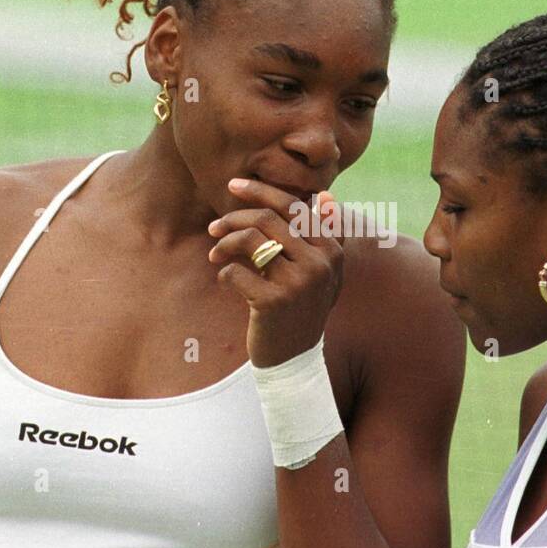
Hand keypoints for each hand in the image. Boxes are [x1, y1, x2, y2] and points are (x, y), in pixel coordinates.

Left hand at [208, 178, 344, 367]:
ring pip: (250, 240)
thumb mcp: (323, 274)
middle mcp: (319, 264)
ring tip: (215, 255)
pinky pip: (235, 271)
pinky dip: (224, 273)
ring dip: (224, 243)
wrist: (293, 360)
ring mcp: (297, 283)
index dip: (260, 192)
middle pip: (268, 219)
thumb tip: (328, 196)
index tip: (234, 186)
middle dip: (235, 217)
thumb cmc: (302, 310)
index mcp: (332, 250)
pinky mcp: (272, 302)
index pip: (293, 206)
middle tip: (214, 227)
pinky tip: (225, 281)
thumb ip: (325, 235)